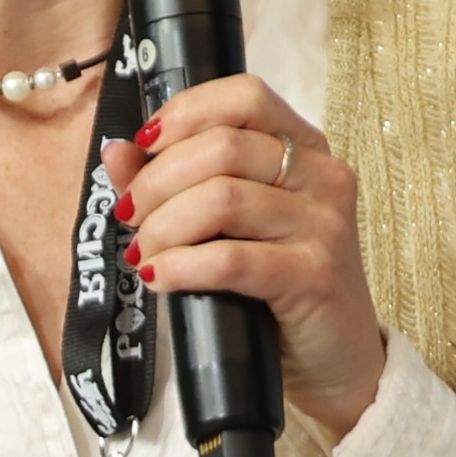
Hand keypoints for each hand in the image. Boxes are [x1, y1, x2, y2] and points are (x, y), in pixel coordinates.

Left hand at [103, 74, 387, 439]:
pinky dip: (180, 266)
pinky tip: (161, 278)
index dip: (185, 113)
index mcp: (305, 149)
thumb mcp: (230, 225)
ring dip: (163, 227)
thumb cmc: (280, 287)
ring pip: (221, 199)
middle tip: (130, 217)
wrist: (337, 360)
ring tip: (144, 253)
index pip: (245, 96)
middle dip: (157, 181)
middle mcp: (323, 176)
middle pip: (222, 147)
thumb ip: (175, 181)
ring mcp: (324, 225)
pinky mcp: (314, 276)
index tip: (144, 145)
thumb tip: (118, 151)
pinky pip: (230, 258)